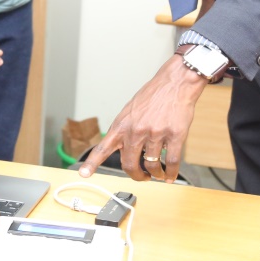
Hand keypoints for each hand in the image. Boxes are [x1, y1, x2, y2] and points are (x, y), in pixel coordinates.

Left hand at [78, 54, 207, 181]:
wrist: (175, 82)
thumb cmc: (153, 95)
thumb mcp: (130, 110)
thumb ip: (125, 130)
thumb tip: (124, 149)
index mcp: (122, 125)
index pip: (103, 148)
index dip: (92, 163)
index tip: (84, 174)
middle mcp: (135, 131)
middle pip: (129, 165)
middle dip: (136, 175)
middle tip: (142, 177)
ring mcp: (155, 134)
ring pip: (152, 166)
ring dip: (156, 174)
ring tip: (159, 174)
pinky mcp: (174, 135)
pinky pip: (172, 162)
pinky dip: (171, 173)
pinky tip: (170, 175)